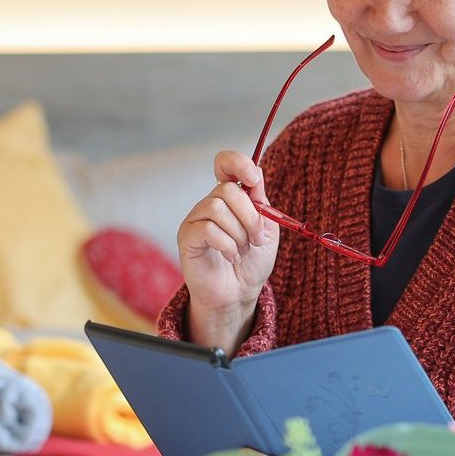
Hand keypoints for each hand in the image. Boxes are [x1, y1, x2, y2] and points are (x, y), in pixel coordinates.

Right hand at [176, 150, 279, 349]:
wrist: (240, 292)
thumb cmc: (252, 261)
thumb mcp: (267, 228)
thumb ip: (260, 202)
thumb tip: (255, 174)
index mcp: (231, 197)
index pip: (225, 163)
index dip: (238, 163)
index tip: (254, 180)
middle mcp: (211, 203)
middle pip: (228, 190)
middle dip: (250, 217)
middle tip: (256, 238)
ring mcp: (196, 219)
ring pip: (217, 209)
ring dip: (239, 234)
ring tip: (242, 250)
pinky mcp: (187, 237)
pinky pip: (208, 230)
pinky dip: (227, 245)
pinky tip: (230, 256)